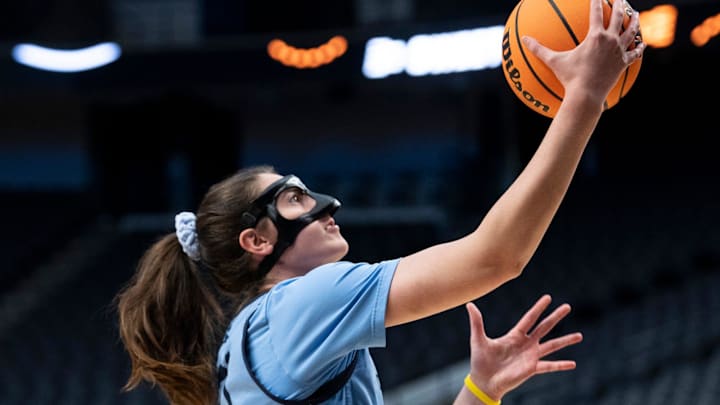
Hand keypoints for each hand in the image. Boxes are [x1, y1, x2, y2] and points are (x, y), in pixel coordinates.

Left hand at [465, 294, 582, 400]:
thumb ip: (477, 322)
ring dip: (565, 340)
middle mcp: (525, 344)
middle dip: (555, 317)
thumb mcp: (478, 339)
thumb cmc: (480, 361)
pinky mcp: (532, 369)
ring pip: (551, 345)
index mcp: (514, 335)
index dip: (538, 308)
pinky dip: (560, 365)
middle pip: (544, 327)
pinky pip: (549, 366)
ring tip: (580, 335)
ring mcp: (531, 356)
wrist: (484, 381)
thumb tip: (469, 304)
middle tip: (567, 306)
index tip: (548, 297)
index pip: (529, 318)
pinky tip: (573, 364)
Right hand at [521, 0, 645, 103]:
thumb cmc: (570, 78)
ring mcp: (619, 52)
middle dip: (619, 4)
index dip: (597, 0)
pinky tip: (643, 44)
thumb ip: (538, 49)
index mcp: (595, 36)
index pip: (596, 11)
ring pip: (631, 32)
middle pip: (619, 16)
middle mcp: (610, 40)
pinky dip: (639, 48)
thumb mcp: (554, 61)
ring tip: (636, 14)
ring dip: (634, 21)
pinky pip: (635, 53)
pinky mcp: (623, 63)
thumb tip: (523, 39)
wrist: (587, 95)